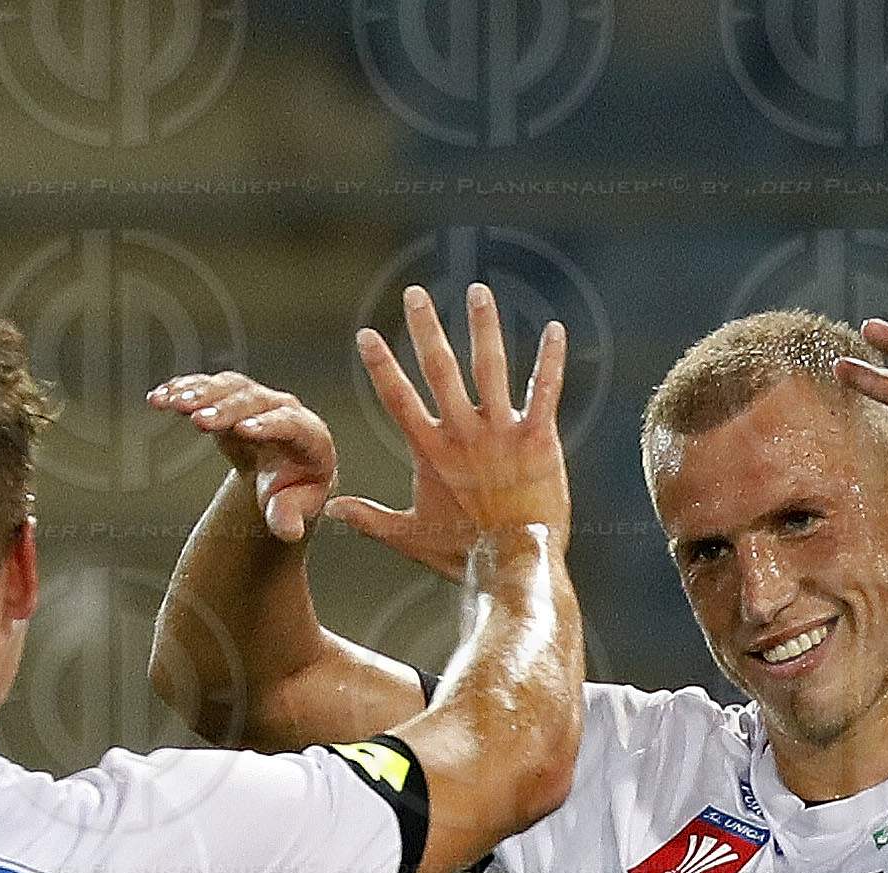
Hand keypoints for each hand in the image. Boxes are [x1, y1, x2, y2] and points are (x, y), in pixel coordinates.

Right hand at [146, 370, 334, 541]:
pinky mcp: (230, 396)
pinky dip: (182, 390)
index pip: (290, 425)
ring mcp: (256, 399)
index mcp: (309, 436)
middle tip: (197, 416)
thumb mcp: (293, 509)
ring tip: (171, 402)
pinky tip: (159, 398)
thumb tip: (289, 531)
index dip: (267, 425)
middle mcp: (283, 409)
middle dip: (225, 408)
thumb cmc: (292, 494)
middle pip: (254, 401)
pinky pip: (206, 387)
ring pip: (228, 387)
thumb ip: (288, 517)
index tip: (243, 430)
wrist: (282, 475)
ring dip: (199, 393)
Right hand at [348, 284, 568, 553]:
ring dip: (484, 327)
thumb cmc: (462, 554)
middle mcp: (462, 433)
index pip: (398, 399)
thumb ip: (370, 518)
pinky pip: (545, 392)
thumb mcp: (409, 536)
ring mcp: (501, 433)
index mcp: (430, 451)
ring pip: (491, 368)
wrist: (513, 566)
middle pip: (440, 370)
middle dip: (425, 328)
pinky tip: (556, 329)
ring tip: (478, 291)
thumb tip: (331, 510)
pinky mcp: (538, 440)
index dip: (382, 365)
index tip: (368, 335)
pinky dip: (551, 361)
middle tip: (415, 293)